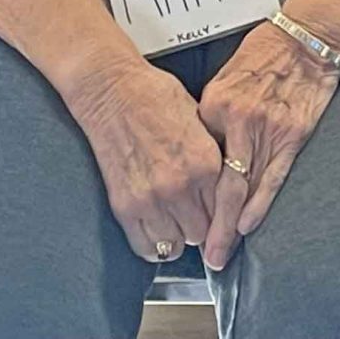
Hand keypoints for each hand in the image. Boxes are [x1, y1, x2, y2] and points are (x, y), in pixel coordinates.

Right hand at [67, 58, 231, 267]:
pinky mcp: (125, 207)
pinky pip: (146, 247)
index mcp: (206, 162)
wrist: (114, 92)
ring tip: (175, 222)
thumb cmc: (156, 98)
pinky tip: (156, 230)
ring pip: (176, 246)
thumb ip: (212, 159)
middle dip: (201, 226)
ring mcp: (151, 200)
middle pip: (202, 233)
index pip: (225, 211)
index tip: (220, 219)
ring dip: (177, 236)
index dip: (222, 214)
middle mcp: (181, 186)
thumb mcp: (200, 122)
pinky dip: (153, 244)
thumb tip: (222, 187)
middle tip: (194, 216)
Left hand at [195, 19, 339, 269]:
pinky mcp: (292, 134)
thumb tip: (201, 146)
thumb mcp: (227, 77)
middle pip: (218, 182)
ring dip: (232, 224)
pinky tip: (249, 225)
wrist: (308, 36)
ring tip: (221, 250)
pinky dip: (260, 205)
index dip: (189, 191)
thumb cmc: (267, 52)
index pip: (197, 158)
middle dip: (209, 222)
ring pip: (244, 186)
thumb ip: (214, 114)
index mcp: (215, 104)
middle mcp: (237, 119)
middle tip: (202, 251)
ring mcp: (266, 128)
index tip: (182, 214)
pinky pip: (273, 177)